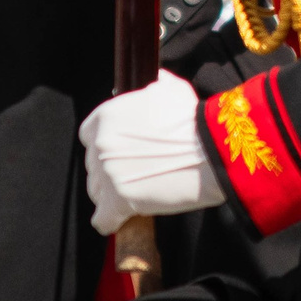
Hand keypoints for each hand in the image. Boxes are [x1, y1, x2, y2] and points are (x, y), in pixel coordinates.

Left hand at [79, 70, 225, 234]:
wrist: (211, 149)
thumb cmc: (193, 120)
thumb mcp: (171, 89)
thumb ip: (154, 85)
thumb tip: (155, 78)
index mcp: (106, 116)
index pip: (88, 136)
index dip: (104, 146)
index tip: (120, 153)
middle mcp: (101, 145)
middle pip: (93, 166)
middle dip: (111, 171)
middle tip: (136, 174)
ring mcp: (107, 174)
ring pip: (97, 192)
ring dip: (112, 196)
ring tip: (137, 195)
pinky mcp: (117, 202)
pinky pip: (102, 220)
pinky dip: (112, 222)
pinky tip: (124, 219)